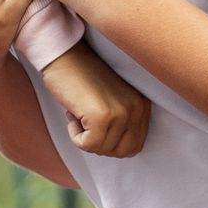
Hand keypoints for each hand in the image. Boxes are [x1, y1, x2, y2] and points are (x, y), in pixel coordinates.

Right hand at [40, 39, 150, 157]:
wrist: (64, 55)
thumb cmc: (82, 76)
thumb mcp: (114, 100)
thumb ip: (123, 122)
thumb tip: (117, 149)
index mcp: (143, 105)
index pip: (134, 146)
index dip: (111, 143)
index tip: (96, 125)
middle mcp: (137, 108)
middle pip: (121, 152)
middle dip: (100, 144)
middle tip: (86, 122)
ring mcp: (121, 112)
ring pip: (102, 149)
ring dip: (85, 137)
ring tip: (80, 112)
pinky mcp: (102, 115)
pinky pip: (87, 145)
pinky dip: (75, 135)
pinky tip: (73, 114)